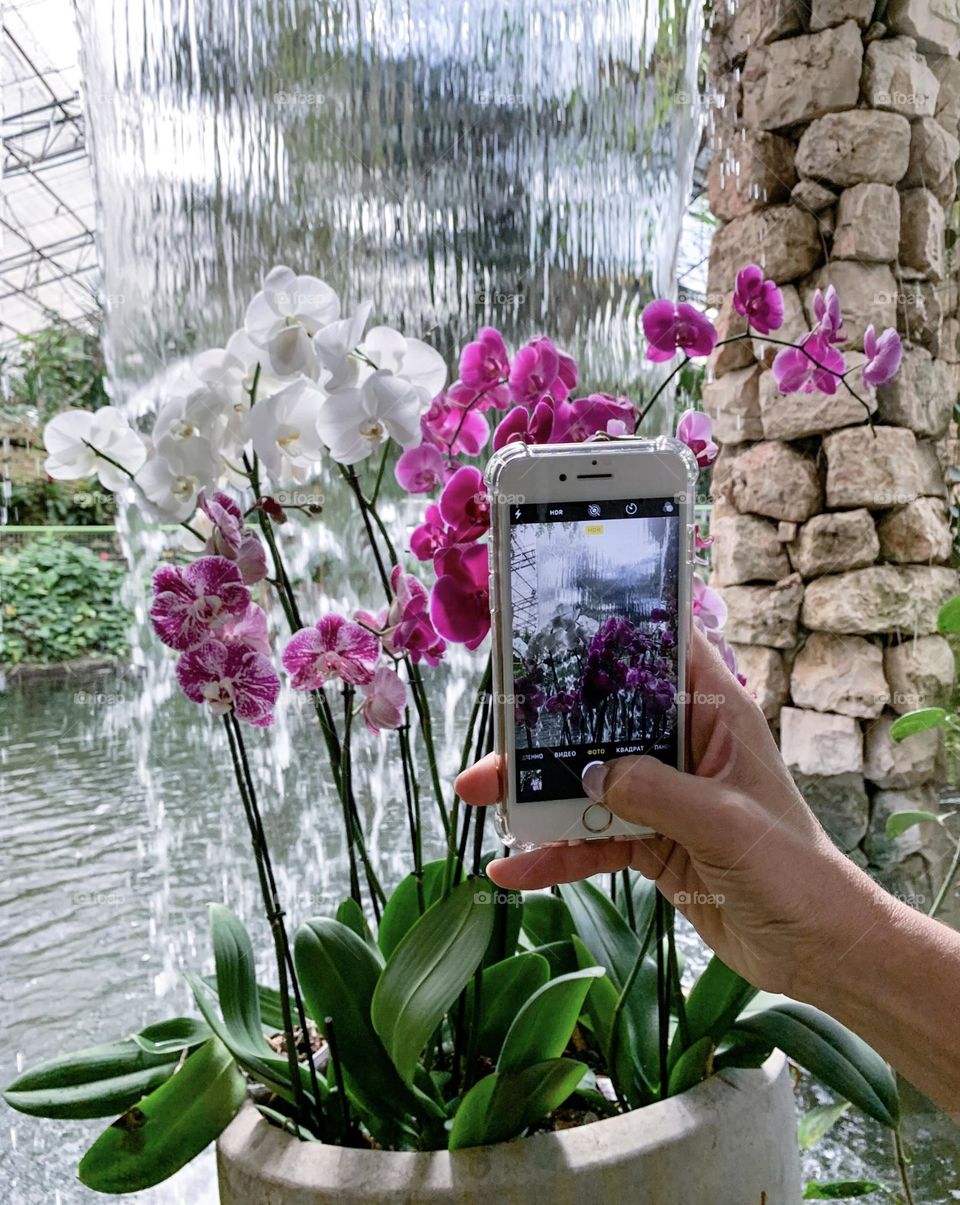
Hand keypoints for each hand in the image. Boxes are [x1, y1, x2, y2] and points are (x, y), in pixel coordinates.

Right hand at [456, 627, 883, 996]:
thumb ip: (655, 791)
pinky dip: (555, 854)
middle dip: (545, 733)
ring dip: (536, 793)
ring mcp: (665, 797)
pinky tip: (512, 869)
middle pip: (604, 724)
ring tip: (477, 797)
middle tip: (491, 743)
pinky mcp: (652, 844)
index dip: (611, 636)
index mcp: (716, 715)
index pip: (661, 653)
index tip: (551, 631)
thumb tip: (588, 774)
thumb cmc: (791, 871)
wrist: (816, 951)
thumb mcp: (723, 822)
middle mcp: (685, 747)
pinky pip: (593, 840)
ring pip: (589, 782)